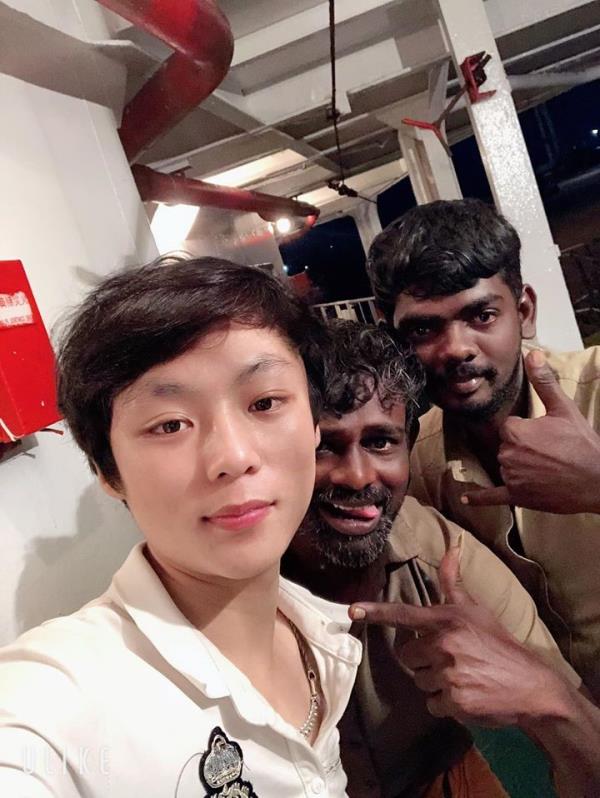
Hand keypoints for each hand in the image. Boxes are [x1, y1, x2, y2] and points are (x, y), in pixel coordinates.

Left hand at [349, 543, 566, 726]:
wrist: (531, 685)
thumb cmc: (499, 644)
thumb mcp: (477, 610)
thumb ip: (454, 583)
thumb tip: (451, 547)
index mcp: (447, 620)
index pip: (404, 615)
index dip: (376, 612)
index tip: (352, 610)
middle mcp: (444, 644)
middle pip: (409, 656)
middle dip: (424, 660)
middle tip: (452, 660)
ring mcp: (448, 673)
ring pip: (420, 681)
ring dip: (436, 683)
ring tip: (462, 678)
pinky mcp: (454, 701)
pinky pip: (432, 704)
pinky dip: (446, 704)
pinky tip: (466, 695)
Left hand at [462, 350, 599, 513]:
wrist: (598, 479)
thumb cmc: (582, 443)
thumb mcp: (564, 408)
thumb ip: (544, 382)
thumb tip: (532, 353)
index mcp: (514, 431)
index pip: (509, 427)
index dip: (526, 430)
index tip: (546, 435)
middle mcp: (507, 454)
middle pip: (506, 446)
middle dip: (524, 449)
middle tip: (551, 453)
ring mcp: (511, 477)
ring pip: (506, 466)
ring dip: (520, 467)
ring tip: (548, 469)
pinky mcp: (517, 496)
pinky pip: (492, 496)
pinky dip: (480, 498)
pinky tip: (466, 499)